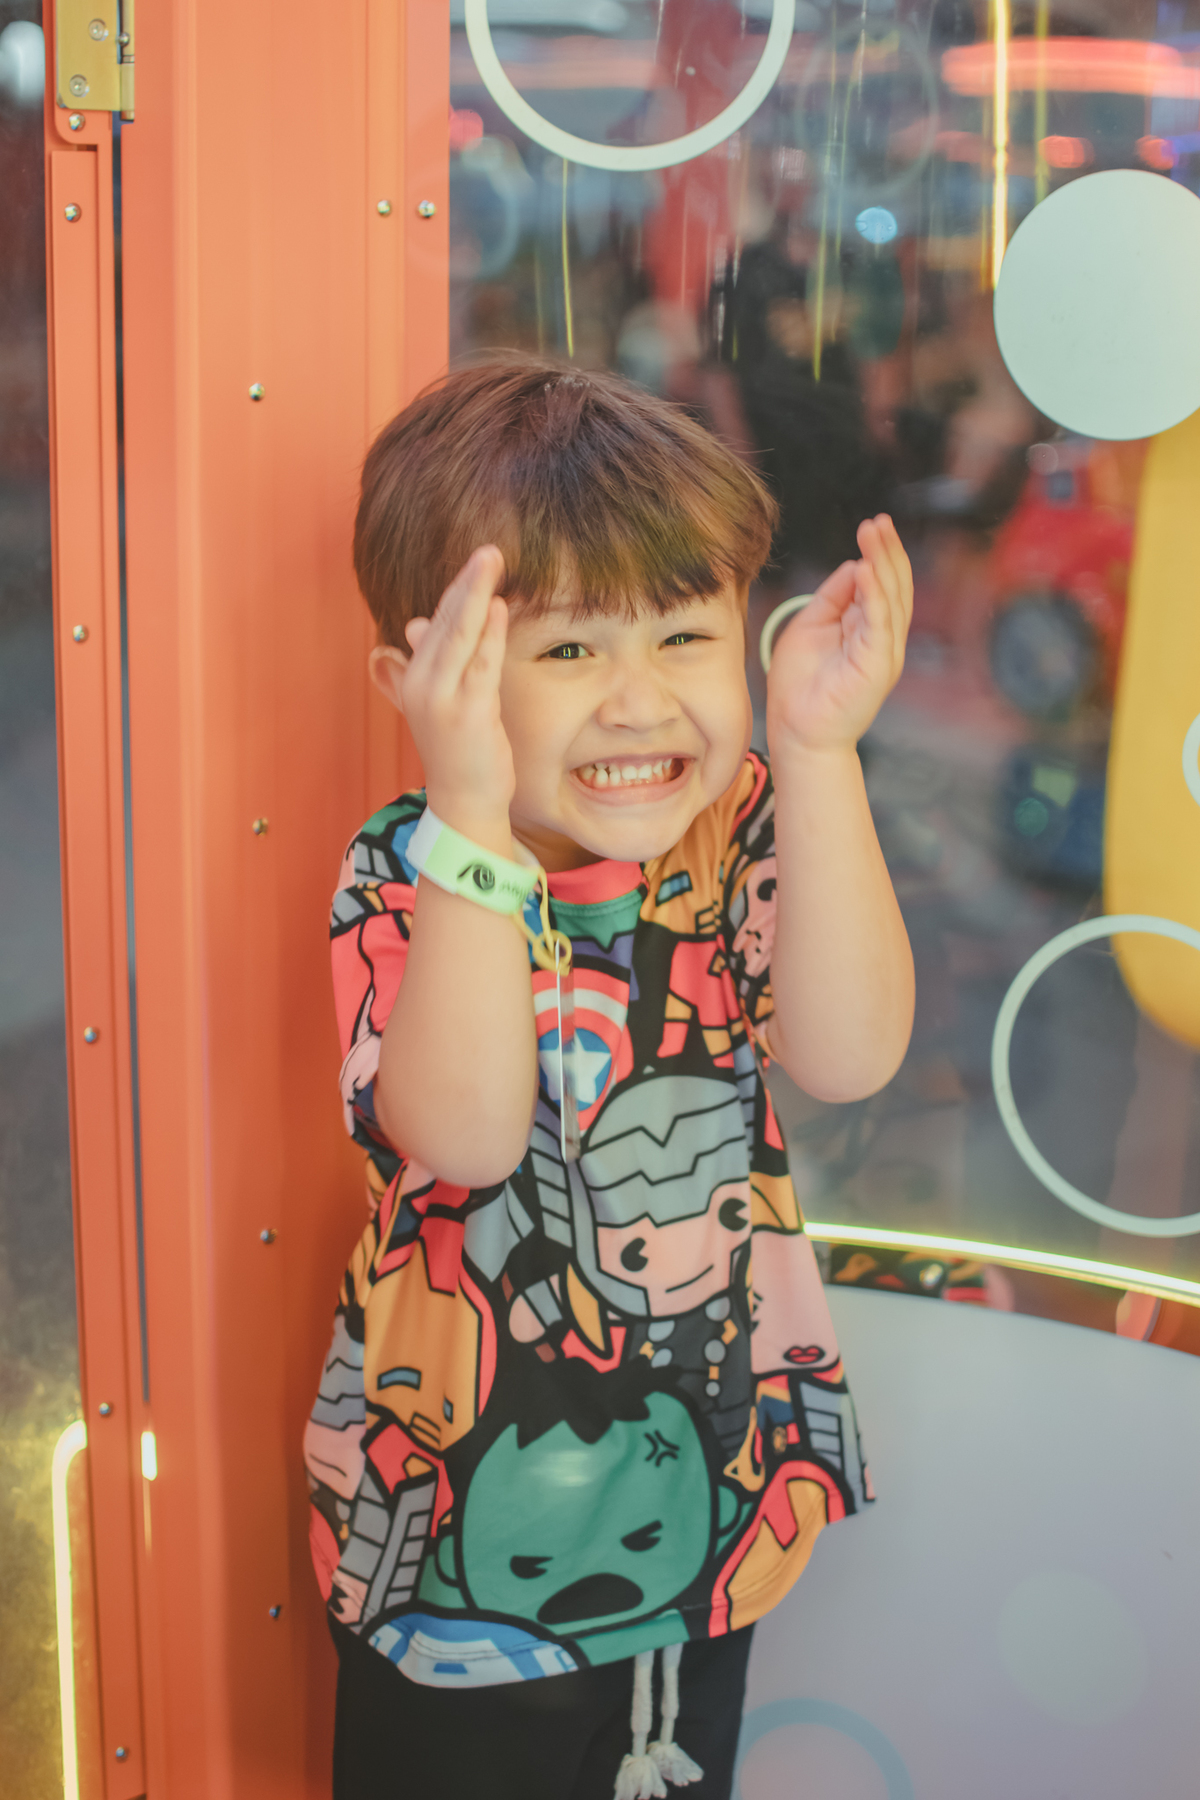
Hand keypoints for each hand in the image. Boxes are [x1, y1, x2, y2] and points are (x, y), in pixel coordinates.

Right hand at [401, 546, 515, 844]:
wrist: (463, 802)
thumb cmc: (460, 753)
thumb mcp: (440, 703)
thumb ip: (431, 663)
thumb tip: (416, 626)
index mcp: (415, 679)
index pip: (438, 625)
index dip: (458, 592)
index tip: (476, 563)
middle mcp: (423, 685)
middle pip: (446, 622)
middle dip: (466, 583)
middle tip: (487, 550)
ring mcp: (443, 698)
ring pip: (460, 635)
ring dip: (476, 595)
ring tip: (491, 561)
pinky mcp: (468, 713)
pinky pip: (481, 663)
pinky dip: (490, 632)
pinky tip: (500, 606)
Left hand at [766, 515, 912, 757]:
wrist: (798, 735)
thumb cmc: (801, 688)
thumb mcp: (811, 627)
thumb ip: (833, 598)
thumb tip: (853, 564)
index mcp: (869, 630)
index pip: (883, 584)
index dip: (880, 554)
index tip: (872, 526)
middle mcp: (882, 639)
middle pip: (894, 586)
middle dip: (887, 551)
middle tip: (877, 522)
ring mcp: (883, 653)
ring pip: (892, 599)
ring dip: (884, 563)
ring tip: (873, 534)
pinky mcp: (876, 667)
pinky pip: (880, 624)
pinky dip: (876, 595)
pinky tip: (866, 569)